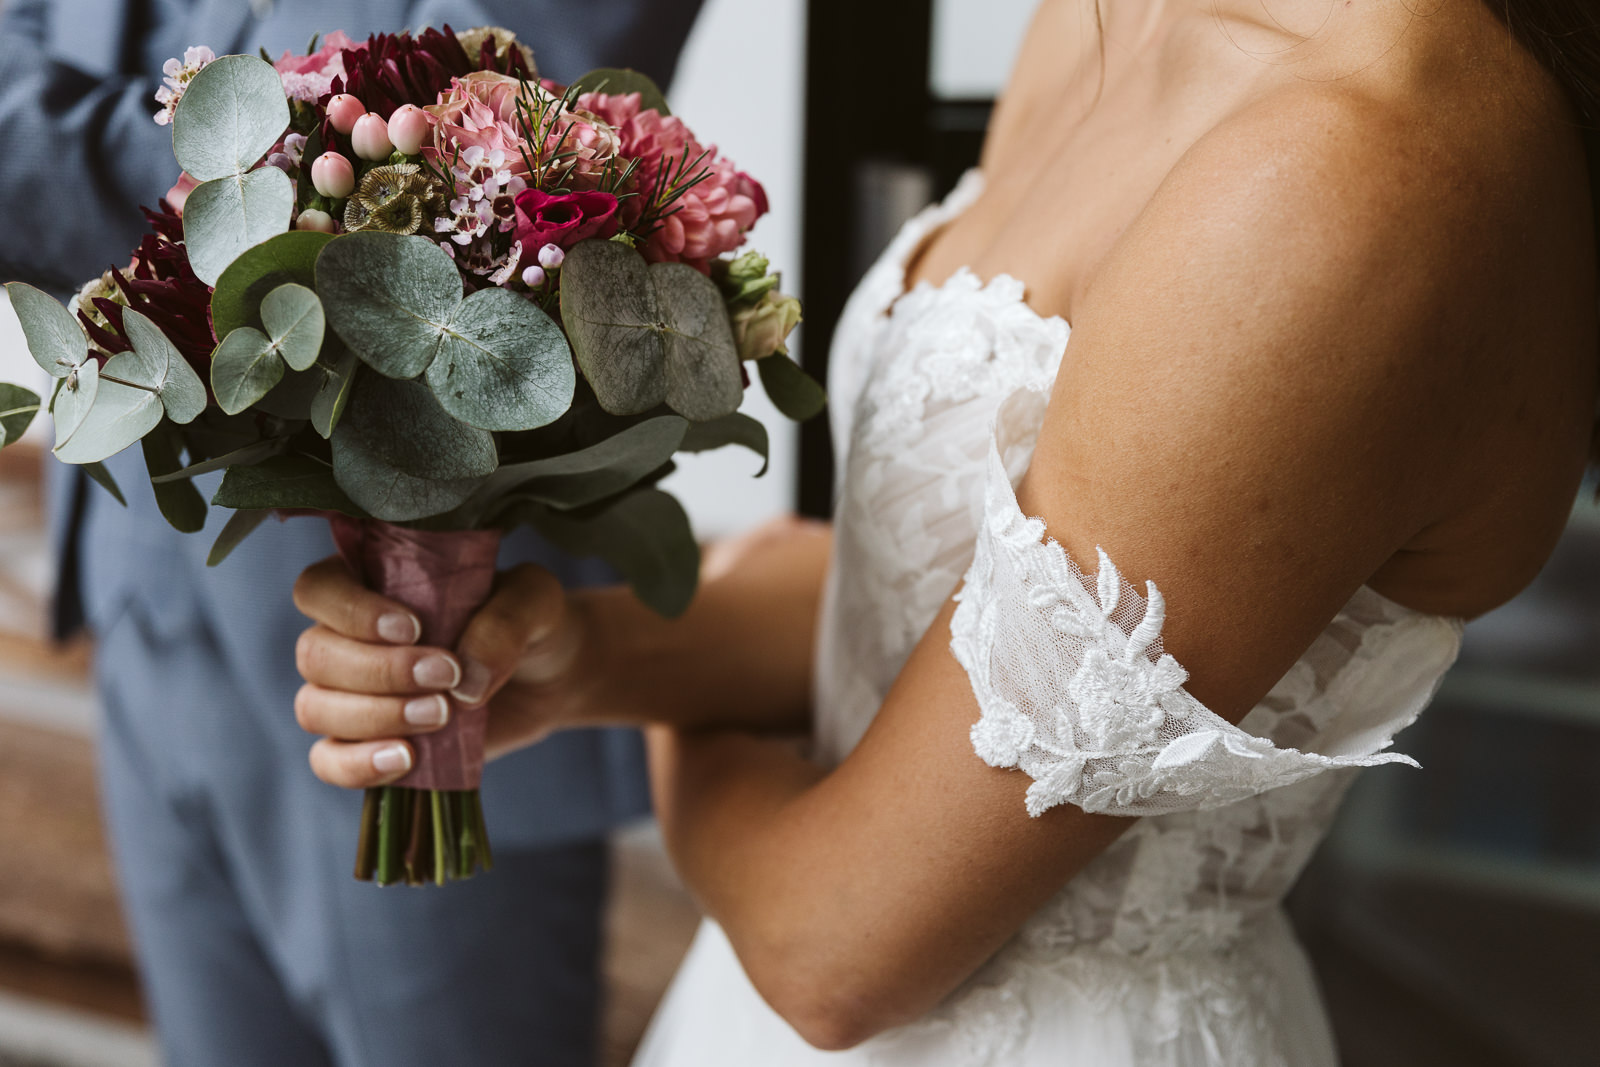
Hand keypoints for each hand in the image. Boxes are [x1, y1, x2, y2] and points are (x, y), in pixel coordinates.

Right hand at [291, 559, 594, 788]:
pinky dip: (357, 766)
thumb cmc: (529, 622)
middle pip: (314, 653)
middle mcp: (349, 637)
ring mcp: (351, 694)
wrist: (549, 676)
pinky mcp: (369, 743)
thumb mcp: (535, 602)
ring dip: (373, 716)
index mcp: (373, 584)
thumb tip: (466, 680)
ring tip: (441, 716)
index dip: (351, 610)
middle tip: (446, 677)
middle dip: (379, 671)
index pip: (319, 588)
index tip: (413, 628)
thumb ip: (505, 623)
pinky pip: (327, 761)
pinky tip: (406, 759)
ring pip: (315, 707)